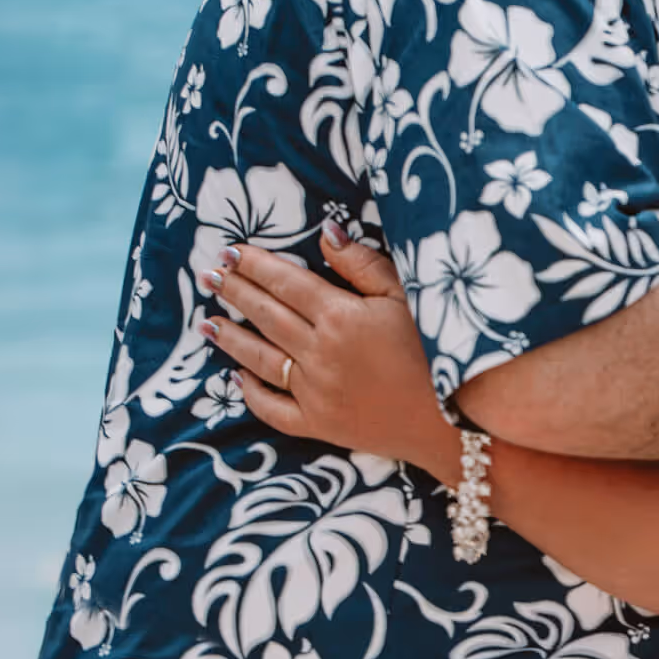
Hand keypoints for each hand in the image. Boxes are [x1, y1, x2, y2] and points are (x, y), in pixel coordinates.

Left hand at [197, 222, 459, 474]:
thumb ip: (362, 264)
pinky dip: (251, 391)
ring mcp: (315, 392)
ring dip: (231, 338)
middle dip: (235, 292)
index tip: (230, 252)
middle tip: (209, 276)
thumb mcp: (405, 295)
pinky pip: (272, 408)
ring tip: (207, 322)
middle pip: (267, 316)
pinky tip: (237, 376)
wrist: (450, 417)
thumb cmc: (436, 348)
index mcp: (341, 316)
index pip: (286, 283)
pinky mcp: (318, 424)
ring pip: (261, 359)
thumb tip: (325, 234)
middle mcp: (319, 353)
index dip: (255, 266)